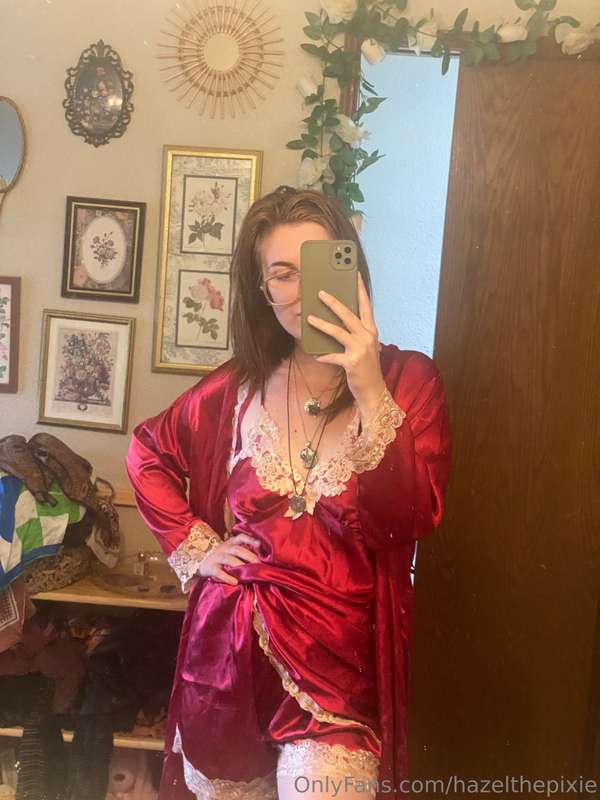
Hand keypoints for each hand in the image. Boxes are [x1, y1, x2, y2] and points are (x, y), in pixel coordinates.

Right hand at [199, 533, 260, 585]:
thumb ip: (242, 551)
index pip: (241, 537)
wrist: (198, 560)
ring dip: (240, 565)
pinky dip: (227, 577)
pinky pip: (219, 572)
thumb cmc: (220, 556)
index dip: (251, 539)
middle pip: (237, 549)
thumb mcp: (229, 550)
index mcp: (230, 542)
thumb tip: (261, 558)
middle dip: (249, 556)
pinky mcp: (210, 567)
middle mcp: (224, 548)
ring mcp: (217, 557)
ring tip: (250, 573)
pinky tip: (235, 582)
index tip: (260, 544)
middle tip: (259, 563)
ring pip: (229, 559)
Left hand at [306, 273, 385, 415]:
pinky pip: (333, 356)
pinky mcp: (352, 362)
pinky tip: (316, 355)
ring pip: (338, 332)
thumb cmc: (366, 366)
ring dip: (322, 324)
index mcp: (371, 330)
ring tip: (310, 317)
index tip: (354, 274)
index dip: (360, 289)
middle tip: (321, 293)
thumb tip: (336, 320)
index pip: (366, 305)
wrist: (373, 390)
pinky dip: (323, 356)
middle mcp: (367, 337)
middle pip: (349, 315)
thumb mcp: (364, 346)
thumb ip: (354, 332)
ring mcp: (360, 349)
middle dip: (334, 303)